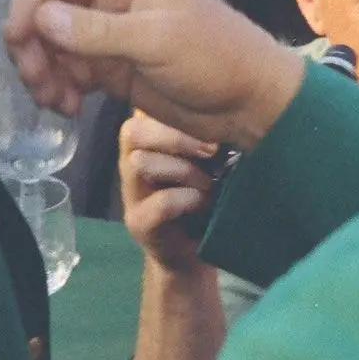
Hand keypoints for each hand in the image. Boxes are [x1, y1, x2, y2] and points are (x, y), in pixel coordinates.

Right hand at [6, 0, 309, 149]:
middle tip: (38, 83)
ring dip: (44, 72)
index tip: (20, 42)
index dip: (28, 3)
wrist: (250, 101)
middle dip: (33, 46)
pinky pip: (70, 72)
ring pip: (52, 45)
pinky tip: (69, 108)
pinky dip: (60, 88)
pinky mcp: (112, 68)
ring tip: (58, 103)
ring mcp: (109, 35)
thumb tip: (41, 18)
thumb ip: (97, 31)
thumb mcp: (156, 40)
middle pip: (45, 11)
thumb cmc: (214, 57)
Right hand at [117, 110, 221, 271]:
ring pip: (141, 163)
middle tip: (211, 151)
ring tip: (208, 183)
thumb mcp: (205, 157)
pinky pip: (160, 202)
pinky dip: (188, 199)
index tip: (211, 122)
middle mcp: (130, 162)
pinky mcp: (138, 223)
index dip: (172, 112)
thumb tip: (228, 109)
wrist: (194, 250)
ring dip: (183, 170)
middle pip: (132, 131)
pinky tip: (204, 202)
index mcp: (146, 140)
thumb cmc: (204, 192)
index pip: (142, 111)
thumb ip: (204, 133)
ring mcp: (130, 194)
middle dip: (176, 138)